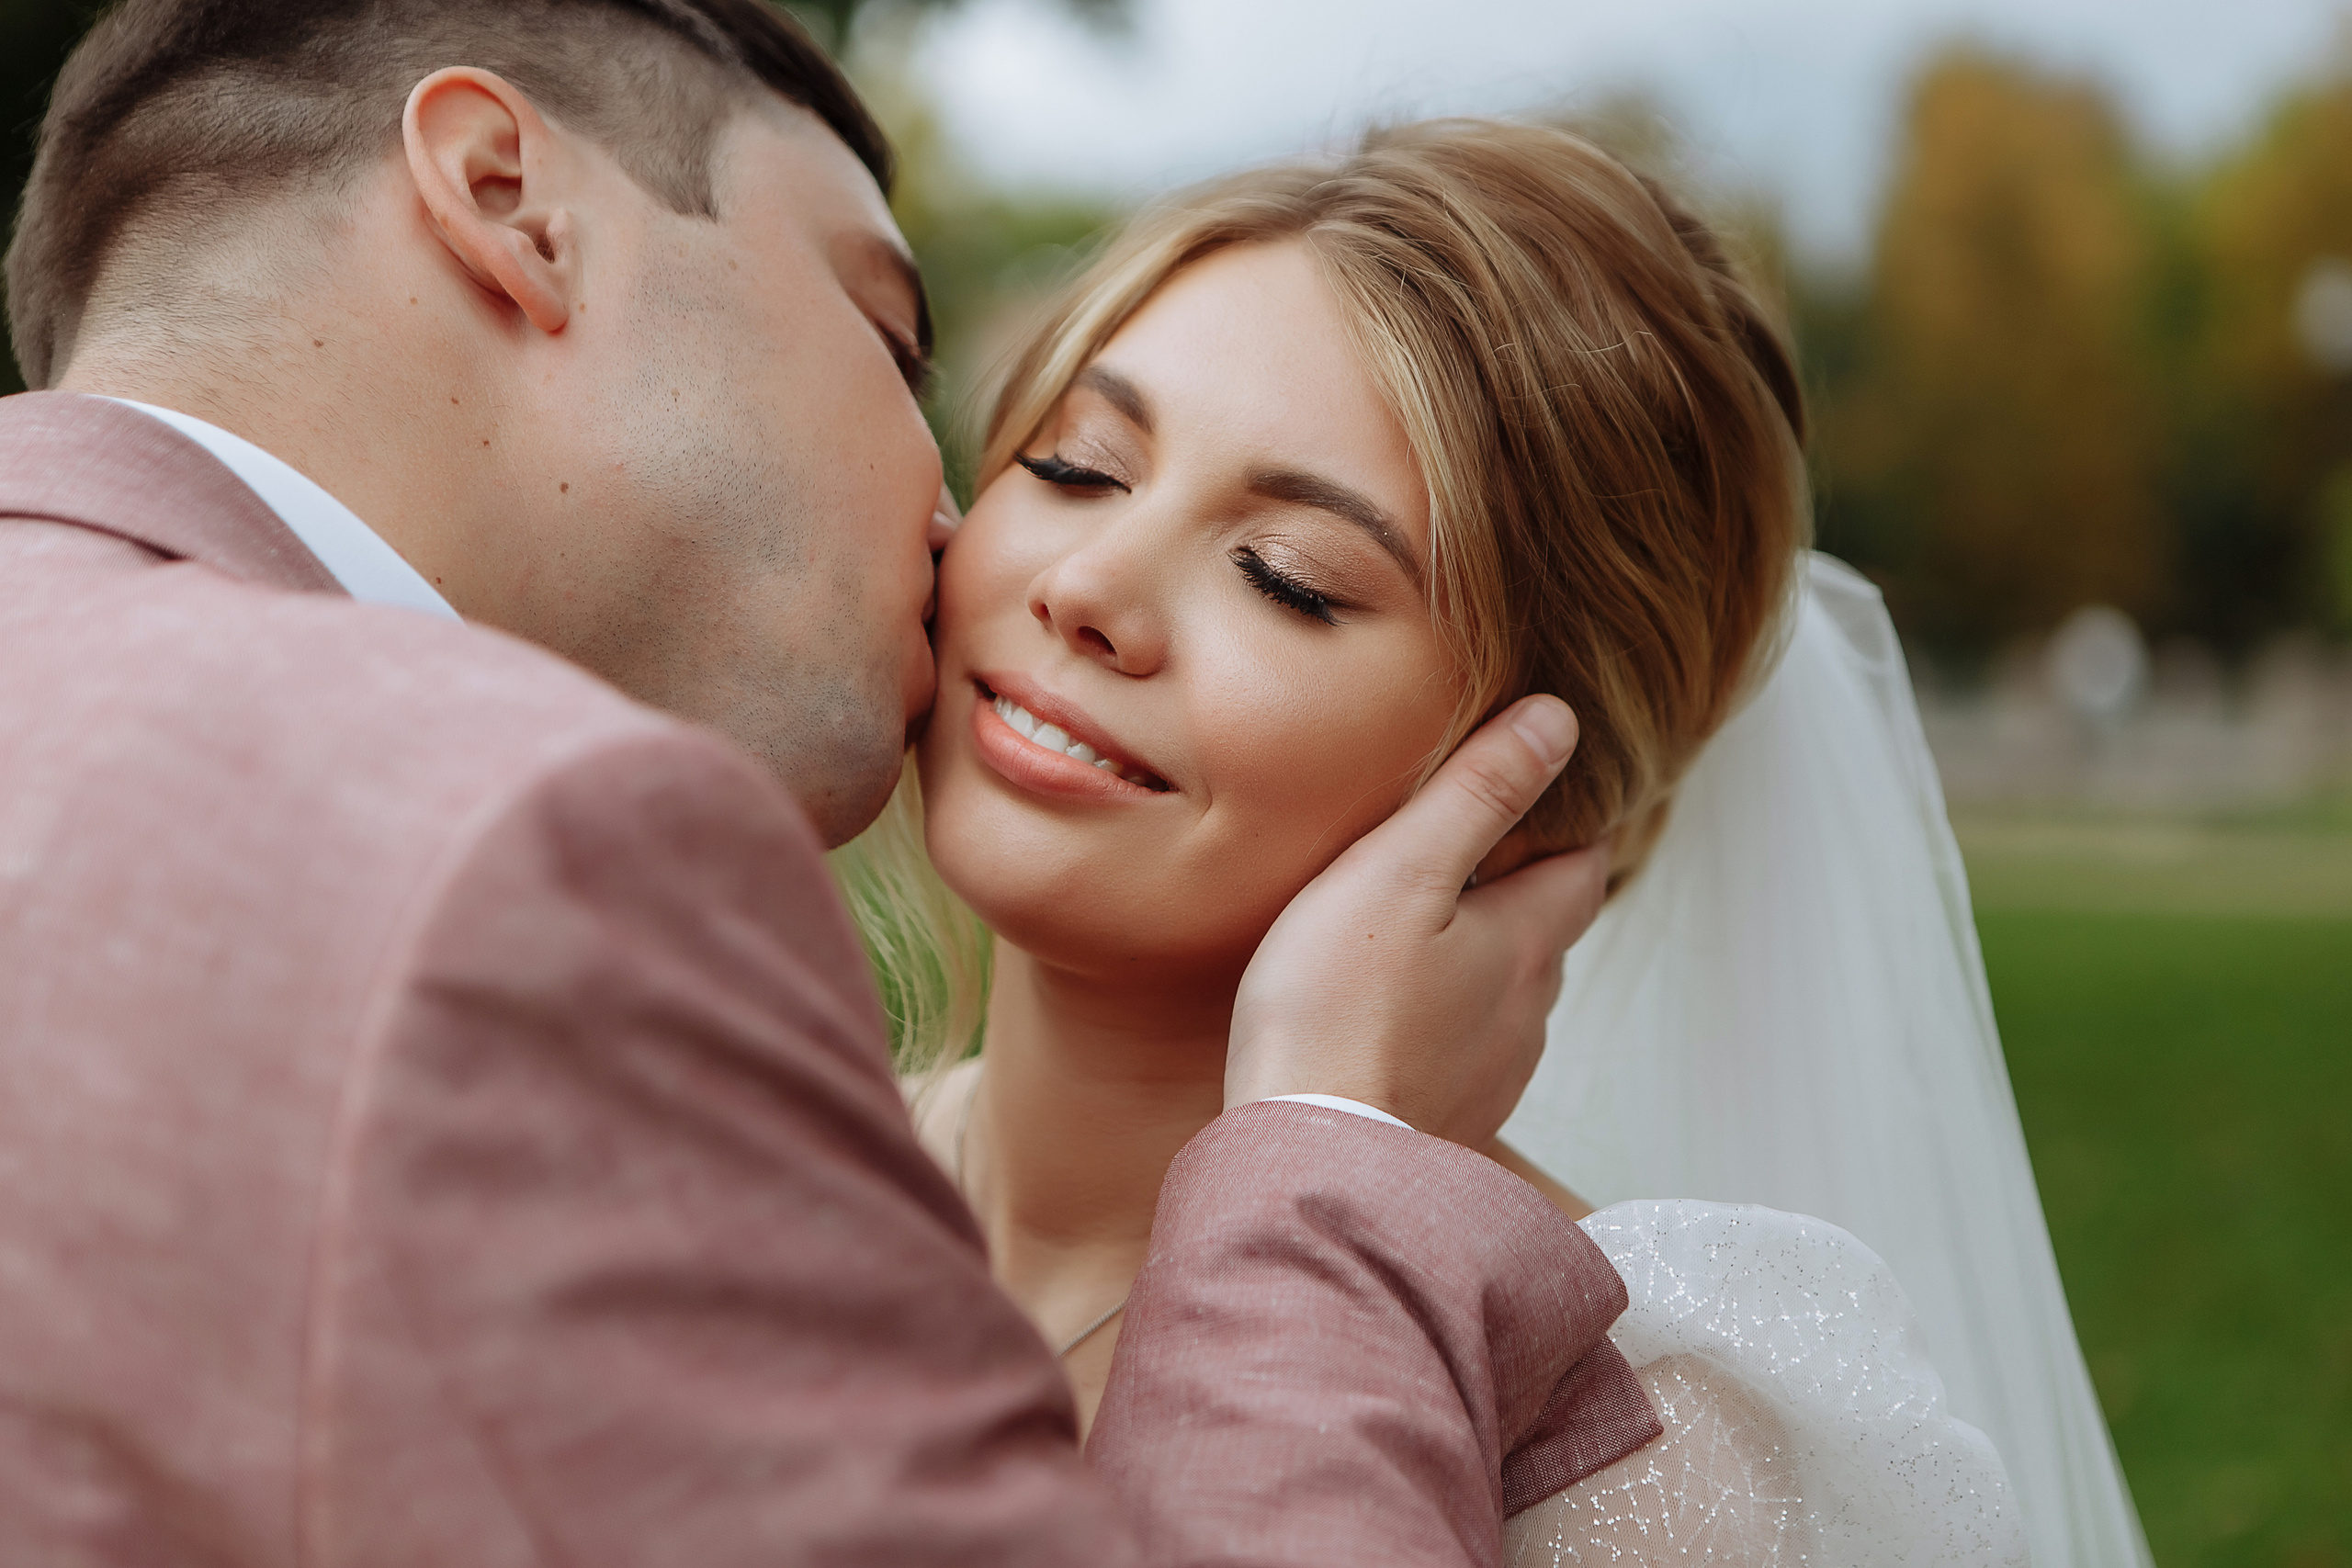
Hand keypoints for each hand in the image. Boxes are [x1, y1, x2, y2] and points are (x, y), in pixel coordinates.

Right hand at [1224, 696, 1611, 1145]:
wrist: (1306, 1157)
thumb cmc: (1336, 1009)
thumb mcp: (1400, 870)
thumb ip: (1478, 793)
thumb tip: (1559, 722)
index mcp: (1526, 941)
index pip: (1583, 867)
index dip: (1563, 827)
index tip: (1522, 799)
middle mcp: (1526, 1012)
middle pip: (1545, 932)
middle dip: (1516, 891)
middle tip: (1456, 855)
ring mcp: (1491, 1074)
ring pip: (1504, 996)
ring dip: (1475, 962)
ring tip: (1413, 932)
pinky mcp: (1447, 1119)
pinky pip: (1460, 1053)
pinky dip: (1439, 1023)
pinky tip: (1387, 1016)